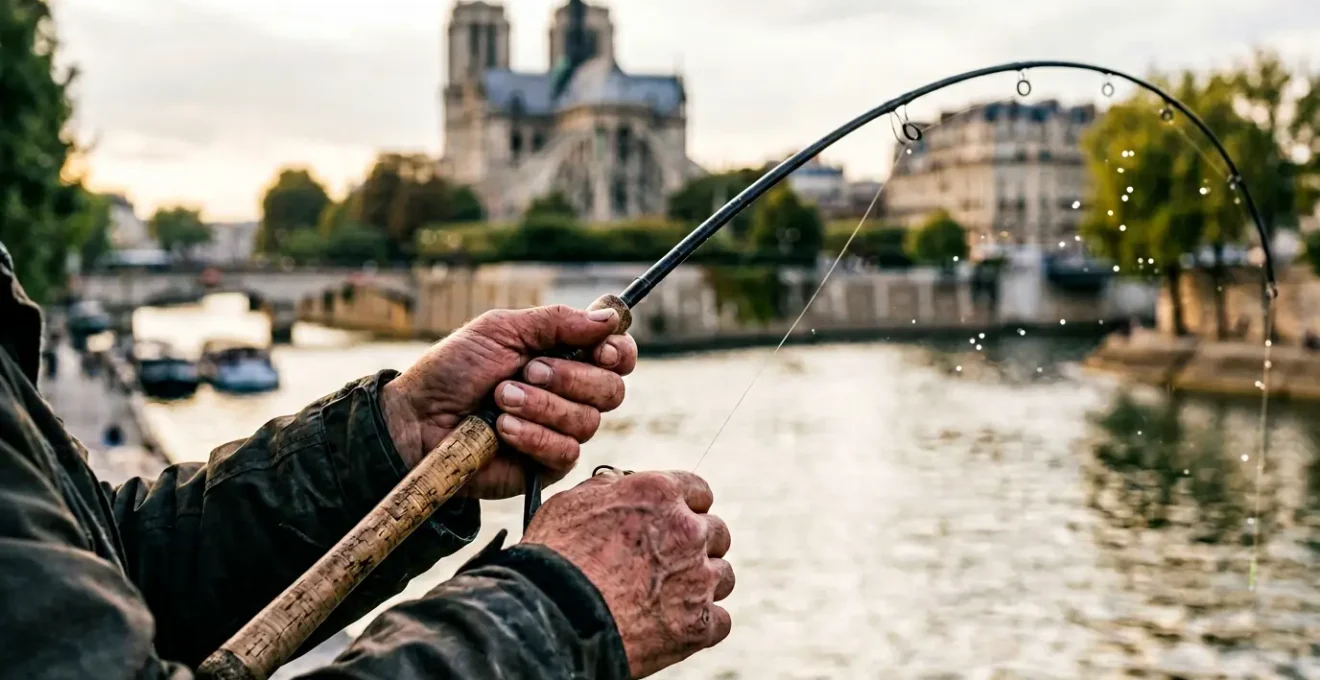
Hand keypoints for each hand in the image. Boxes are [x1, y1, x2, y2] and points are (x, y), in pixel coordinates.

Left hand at [379, 305, 637, 498]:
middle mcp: (570, 395)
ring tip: (500, 398)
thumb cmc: (454, 370)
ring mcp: (559, 431)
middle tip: (528, 370)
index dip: (619, 352)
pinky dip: (532, 435)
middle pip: (612, 390)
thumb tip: (610, 318)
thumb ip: (557, 322)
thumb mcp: (502, 330)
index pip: (618, 357)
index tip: (601, 348)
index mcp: (565, 357)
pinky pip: (565, 452)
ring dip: (542, 405)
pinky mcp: (546, 466)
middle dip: (571, 377)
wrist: (417, 417)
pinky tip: (502, 428)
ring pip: (588, 421)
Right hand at [522, 470, 734, 677]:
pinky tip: (676, 625)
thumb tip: (619, 483)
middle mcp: (688, 531)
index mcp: (660, 494)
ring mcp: (698, 579)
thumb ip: (607, 489)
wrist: (554, 618)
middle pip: (717, 532)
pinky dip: (702, 624)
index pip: (698, 491)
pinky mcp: (700, 624)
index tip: (680, 518)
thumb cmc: (554, 558)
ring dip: (702, 583)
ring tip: (669, 597)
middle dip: (698, 544)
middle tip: (672, 560)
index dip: (687, 506)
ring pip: (722, 575)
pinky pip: (720, 620)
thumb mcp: (572, 503)